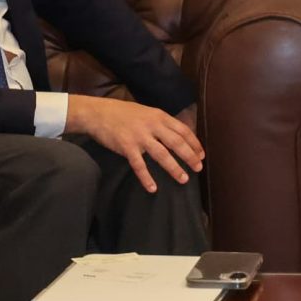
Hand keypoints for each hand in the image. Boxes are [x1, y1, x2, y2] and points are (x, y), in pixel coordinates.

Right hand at [64, 95, 204, 193]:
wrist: (98, 113)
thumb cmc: (123, 113)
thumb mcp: (146, 112)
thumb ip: (161, 122)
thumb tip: (177, 135)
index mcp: (159, 116)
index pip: (183, 130)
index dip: (194, 143)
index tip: (202, 155)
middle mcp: (152, 126)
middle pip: (176, 143)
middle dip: (190, 157)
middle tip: (198, 168)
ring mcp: (140, 136)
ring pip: (162, 155)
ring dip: (174, 168)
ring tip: (183, 179)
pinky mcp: (126, 147)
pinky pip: (139, 165)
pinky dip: (146, 178)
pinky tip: (152, 188)